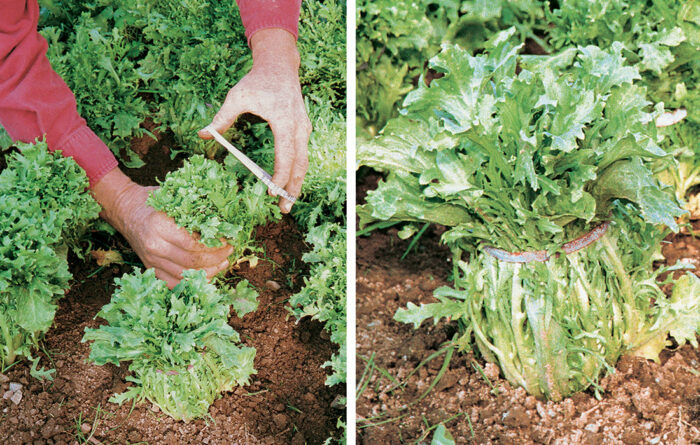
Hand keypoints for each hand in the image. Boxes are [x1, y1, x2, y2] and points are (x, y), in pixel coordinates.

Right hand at [91, 168, 233, 287]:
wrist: (125, 210)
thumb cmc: (152, 201)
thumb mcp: (172, 198)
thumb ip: (194, 209)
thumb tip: (223, 218)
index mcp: (161, 226)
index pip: (194, 244)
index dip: (215, 246)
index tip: (227, 240)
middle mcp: (155, 246)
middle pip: (192, 262)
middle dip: (216, 258)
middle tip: (229, 251)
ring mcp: (151, 260)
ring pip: (185, 275)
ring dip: (208, 272)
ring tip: (222, 262)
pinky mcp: (150, 268)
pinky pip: (174, 282)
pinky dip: (192, 281)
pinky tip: (206, 274)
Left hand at [198, 28, 310, 213]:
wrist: (280, 65)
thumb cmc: (257, 81)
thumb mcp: (237, 96)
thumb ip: (222, 117)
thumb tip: (203, 133)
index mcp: (284, 121)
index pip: (285, 155)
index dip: (279, 175)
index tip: (271, 191)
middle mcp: (299, 127)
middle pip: (300, 164)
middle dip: (293, 188)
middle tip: (284, 209)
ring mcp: (304, 128)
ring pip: (304, 162)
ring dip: (296, 183)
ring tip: (287, 202)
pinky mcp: (303, 129)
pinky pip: (302, 155)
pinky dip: (296, 171)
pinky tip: (288, 184)